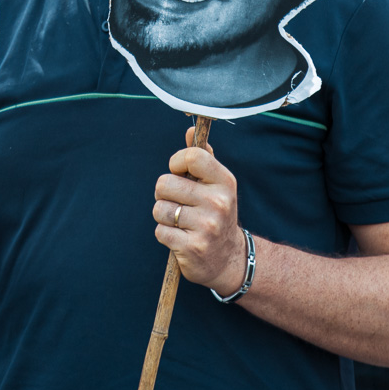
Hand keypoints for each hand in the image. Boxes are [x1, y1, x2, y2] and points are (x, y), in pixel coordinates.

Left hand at [152, 126, 246, 293]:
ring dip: (164, 216)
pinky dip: (165, 234)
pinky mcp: (192, 247)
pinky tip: (181, 238)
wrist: (229, 259)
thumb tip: (190, 130)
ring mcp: (206, 226)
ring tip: (181, 222)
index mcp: (225, 182)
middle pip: (164, 184)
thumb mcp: (216, 186)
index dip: (176, 163)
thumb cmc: (216, 214)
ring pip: (159, 209)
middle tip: (179, 203)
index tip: (179, 173)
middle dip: (164, 194)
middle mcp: (218, 202)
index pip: (191, 156)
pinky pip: (160, 231)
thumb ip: (202, 158)